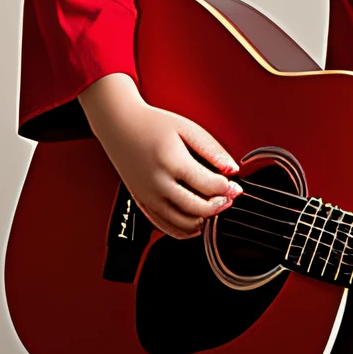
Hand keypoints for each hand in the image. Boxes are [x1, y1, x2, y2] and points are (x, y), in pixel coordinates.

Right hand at [78, 73, 240, 238]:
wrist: (119, 125)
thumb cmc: (152, 124)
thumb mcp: (187, 128)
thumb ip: (212, 150)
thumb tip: (232, 170)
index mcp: (172, 162)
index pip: (209, 186)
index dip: (228, 188)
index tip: (234, 184)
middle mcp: (158, 184)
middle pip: (199, 209)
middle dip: (219, 206)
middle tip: (227, 197)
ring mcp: (149, 197)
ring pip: (183, 224)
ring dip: (204, 220)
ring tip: (213, 206)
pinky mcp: (143, 203)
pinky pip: (166, 227)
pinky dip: (185, 229)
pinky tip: (196, 219)